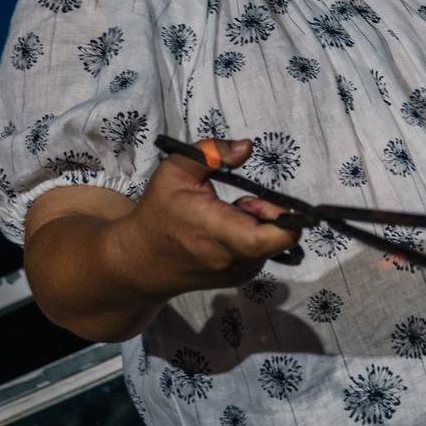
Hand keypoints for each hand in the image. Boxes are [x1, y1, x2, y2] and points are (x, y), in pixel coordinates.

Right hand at [21, 138, 304, 342]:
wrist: (139, 260)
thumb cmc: (158, 213)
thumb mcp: (176, 170)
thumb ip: (212, 152)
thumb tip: (246, 146)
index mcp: (224, 233)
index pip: (281, 235)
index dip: (286, 215)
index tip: (262, 197)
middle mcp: (236, 260)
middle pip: (280, 237)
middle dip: (269, 214)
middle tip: (240, 201)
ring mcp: (238, 273)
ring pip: (272, 244)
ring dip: (259, 226)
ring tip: (225, 215)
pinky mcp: (238, 278)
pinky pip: (261, 254)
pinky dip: (251, 238)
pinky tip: (224, 232)